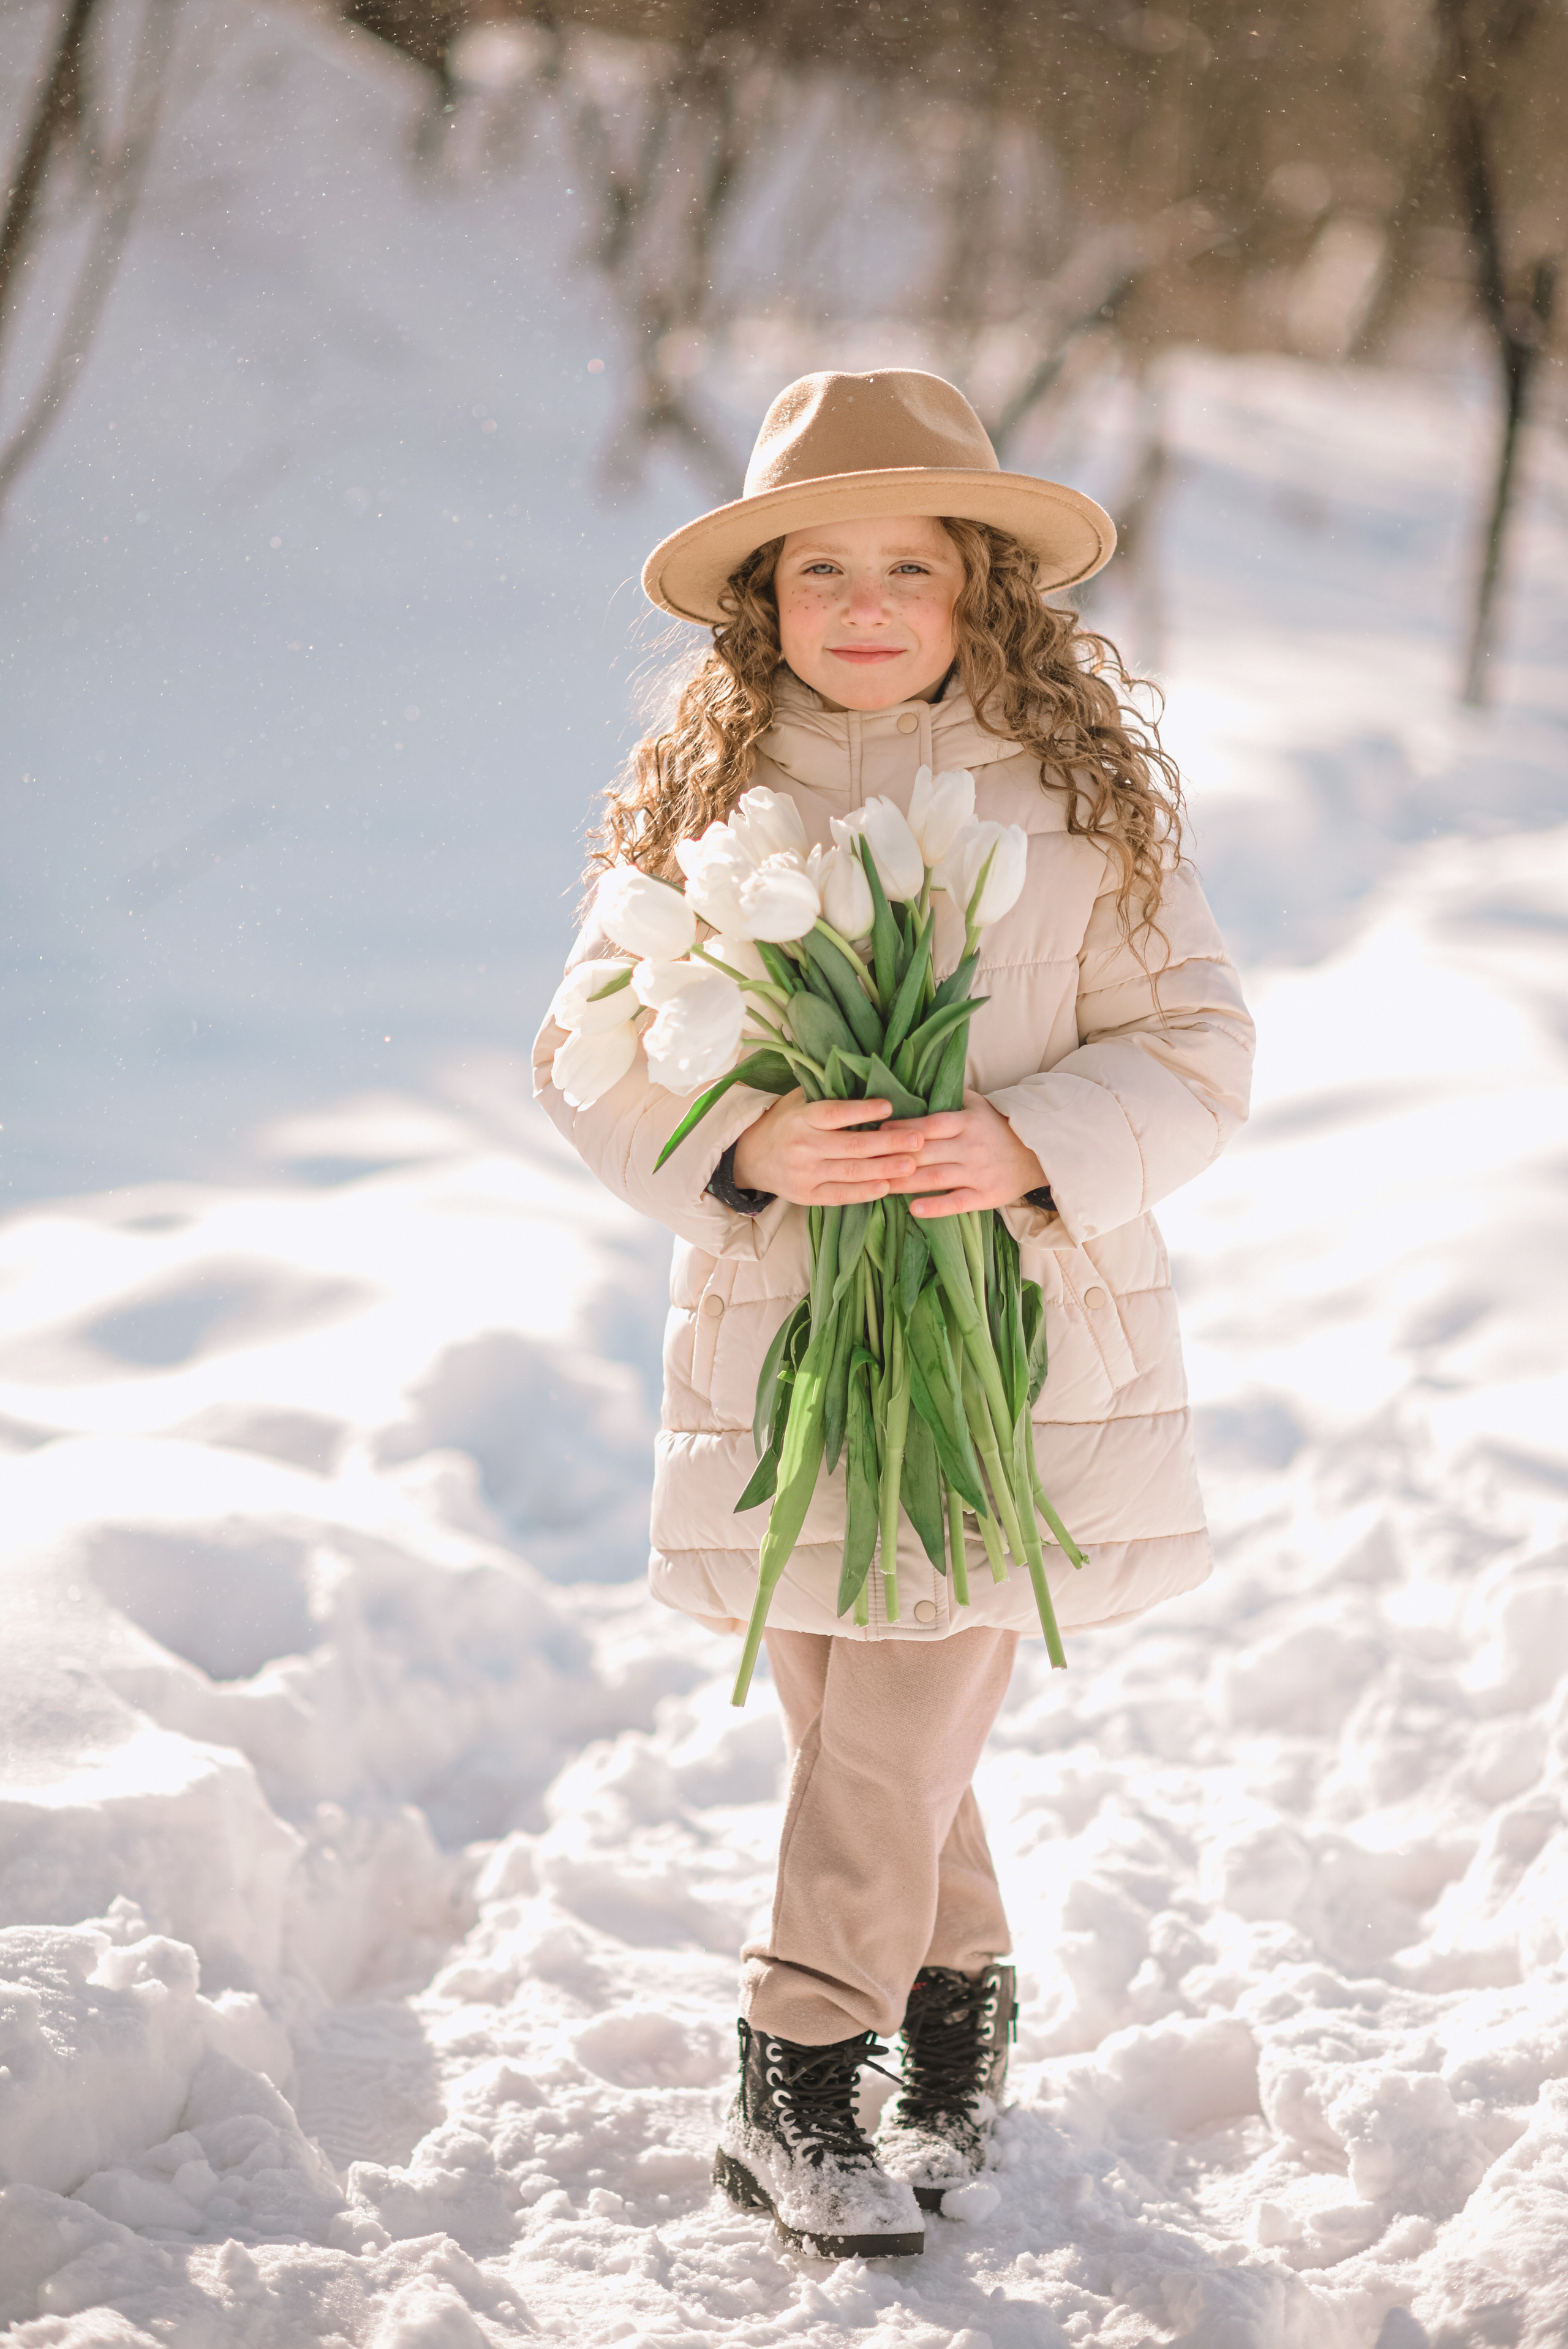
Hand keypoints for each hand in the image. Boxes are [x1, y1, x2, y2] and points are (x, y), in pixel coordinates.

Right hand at [733, 1090, 921, 1205]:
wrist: (752, 1159)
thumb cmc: (786, 1124)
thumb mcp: (797, 1101)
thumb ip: (826, 1093)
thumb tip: (865, 1076)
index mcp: (802, 1118)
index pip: (834, 1113)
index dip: (862, 1111)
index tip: (889, 1106)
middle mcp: (803, 1146)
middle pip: (851, 1145)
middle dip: (888, 1143)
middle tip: (918, 1139)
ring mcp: (805, 1173)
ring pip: (851, 1172)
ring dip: (884, 1168)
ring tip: (912, 1164)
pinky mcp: (808, 1195)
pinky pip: (841, 1195)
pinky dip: (865, 1192)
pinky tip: (887, 1186)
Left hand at [883, 1092, 1045, 1217]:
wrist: (1039, 1154)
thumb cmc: (1000, 1128)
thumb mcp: (981, 1105)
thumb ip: (952, 1095)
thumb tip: (920, 1079)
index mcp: (968, 1122)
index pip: (930, 1124)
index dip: (903, 1128)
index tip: (878, 1131)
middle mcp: (971, 1146)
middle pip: (926, 1152)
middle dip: (894, 1158)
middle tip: (866, 1162)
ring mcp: (978, 1173)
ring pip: (934, 1178)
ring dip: (904, 1183)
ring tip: (879, 1185)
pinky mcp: (986, 1196)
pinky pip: (957, 1202)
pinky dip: (935, 1207)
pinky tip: (913, 1209)